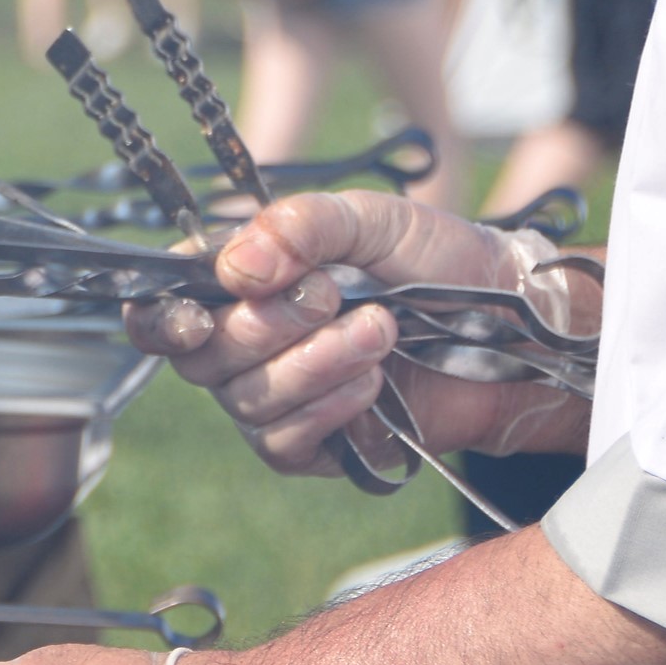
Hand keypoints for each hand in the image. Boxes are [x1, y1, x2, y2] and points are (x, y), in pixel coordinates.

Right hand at [123, 192, 590, 476]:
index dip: (161, 319)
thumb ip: (301, 225)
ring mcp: (270, 399)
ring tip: (381, 331)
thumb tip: (236, 268)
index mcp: (235, 287)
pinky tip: (374, 382)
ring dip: (315, 364)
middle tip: (336, 295)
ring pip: (246, 399)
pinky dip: (328, 408)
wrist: (507, 323)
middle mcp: (238, 347)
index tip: (197, 313)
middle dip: (269, 326)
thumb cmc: (434, 260)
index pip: (158, 311)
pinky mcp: (308, 446)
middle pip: (201, 357)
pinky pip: (283, 440)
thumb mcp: (369, 218)